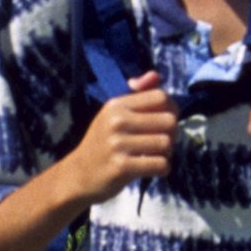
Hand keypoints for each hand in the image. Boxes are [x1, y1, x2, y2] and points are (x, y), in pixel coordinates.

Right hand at [65, 87, 182, 209]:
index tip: (164, 122)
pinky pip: (160, 165)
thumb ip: (137, 94)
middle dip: (172, 134)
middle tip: (161, 143)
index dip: (171, 109)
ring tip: (156, 156)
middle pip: (169, 120)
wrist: (78, 175)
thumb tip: (154, 75)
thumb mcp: (114, 114)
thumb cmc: (102, 143)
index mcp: (117, 105)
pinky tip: (153, 169)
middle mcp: (116, 121)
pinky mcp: (121, 166)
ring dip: (167, 153)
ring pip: (166, 143)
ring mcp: (118, 144)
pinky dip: (163, 169)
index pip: (160, 97)